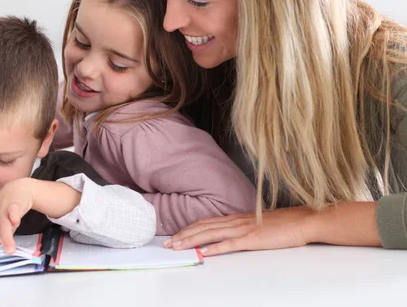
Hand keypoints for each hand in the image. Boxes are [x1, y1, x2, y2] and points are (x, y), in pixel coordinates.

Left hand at [0, 178, 34, 253]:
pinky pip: (14, 211)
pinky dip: (14, 216)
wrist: (21, 189)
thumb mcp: (0, 226)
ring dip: (6, 237)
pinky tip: (15, 222)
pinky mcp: (16, 205)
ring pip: (3, 224)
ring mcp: (4, 211)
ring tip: (9, 250)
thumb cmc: (9, 211)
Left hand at [164, 207, 315, 256]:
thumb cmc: (283, 223)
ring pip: (210, 234)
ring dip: (191, 241)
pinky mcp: (251, 239)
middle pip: (202, 227)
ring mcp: (242, 229)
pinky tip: (203, 253)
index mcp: (235, 217)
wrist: (303, 221)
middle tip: (167, 244)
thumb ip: (242, 226)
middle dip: (182, 236)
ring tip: (177, 247)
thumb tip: (229, 233)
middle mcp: (235, 221)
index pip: (205, 222)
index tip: (174, 236)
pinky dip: (214, 248)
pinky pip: (229, 244)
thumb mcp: (256, 222)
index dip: (188, 229)